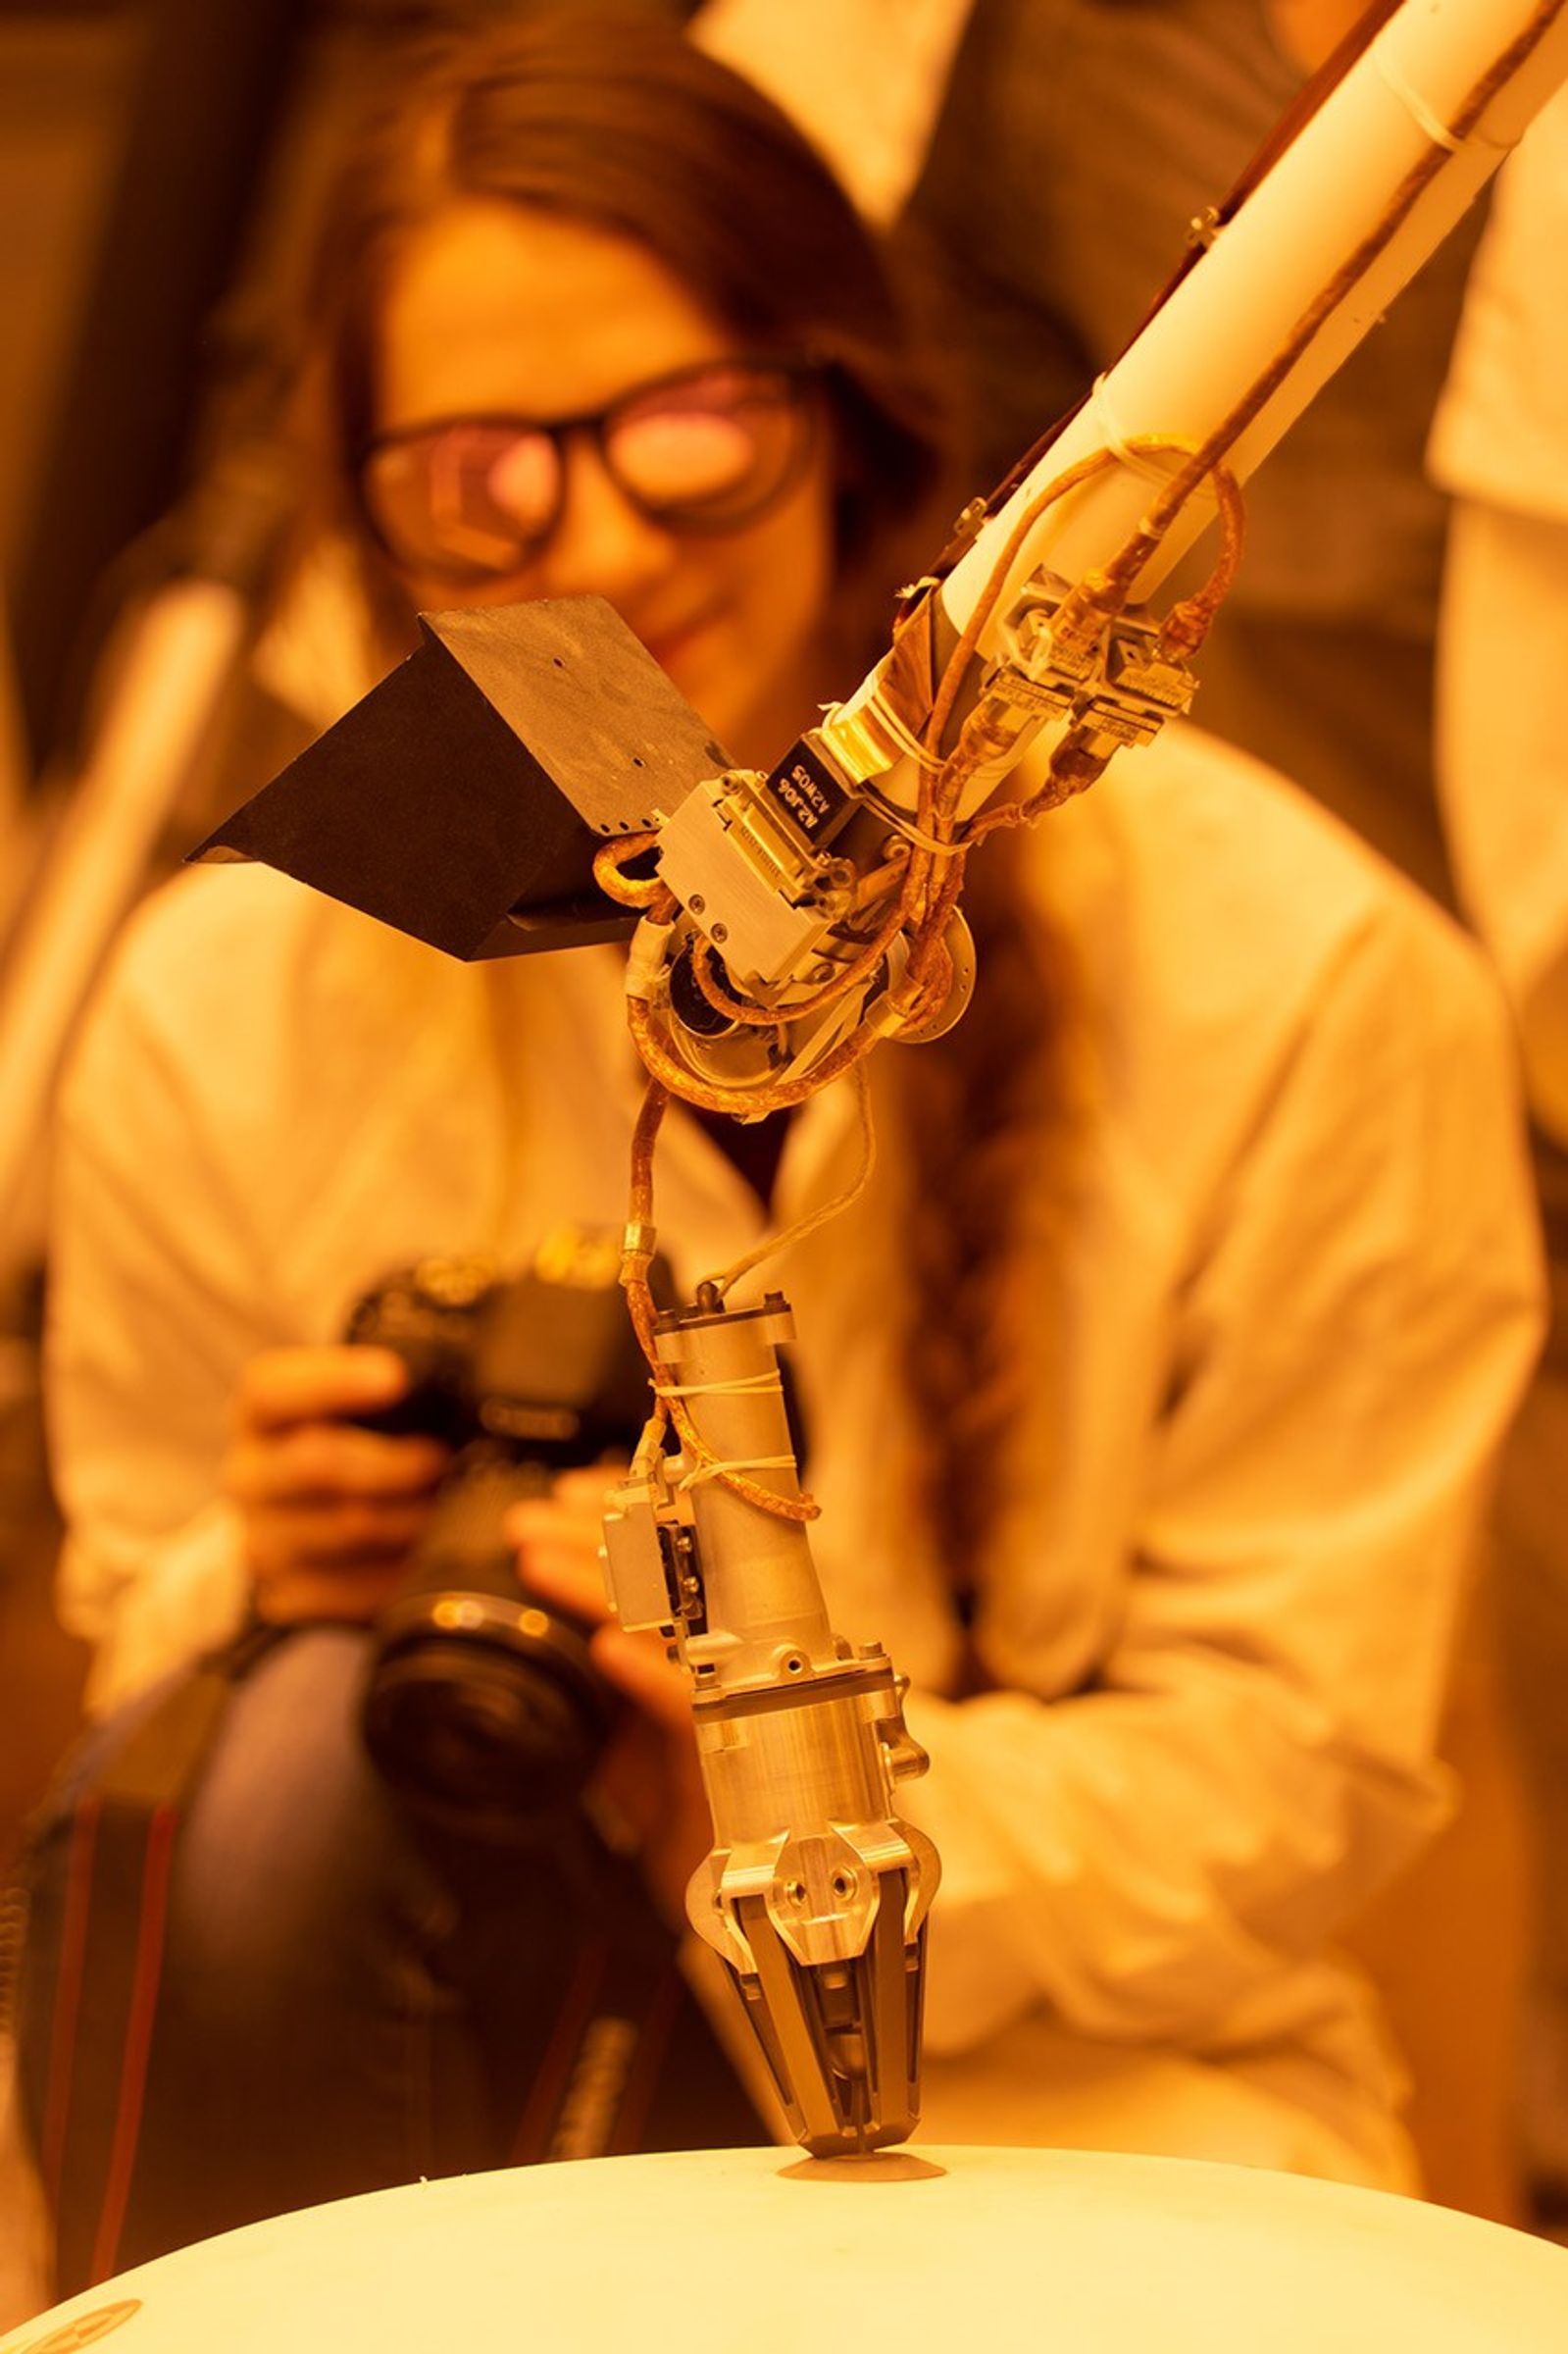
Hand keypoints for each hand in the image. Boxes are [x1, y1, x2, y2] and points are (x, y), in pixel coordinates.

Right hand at [222, 1345, 450, 1624]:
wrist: (338, 1518)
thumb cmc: (368, 1440)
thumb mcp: (373, 1399)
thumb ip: (406, 1375)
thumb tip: (469, 1361)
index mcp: (261, 1412)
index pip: (272, 1389)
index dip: (332, 1381)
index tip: (395, 1376)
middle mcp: (249, 1475)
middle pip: (316, 1462)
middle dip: (397, 1461)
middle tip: (443, 1458)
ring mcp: (260, 1539)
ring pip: (347, 1528)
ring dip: (412, 1518)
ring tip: (451, 1507)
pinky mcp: (282, 1596)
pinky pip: (348, 1590)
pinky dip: (398, 1573)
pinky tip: (425, 1556)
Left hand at [508, 1465, 712, 1927]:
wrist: (731, 1897)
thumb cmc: (684, 1807)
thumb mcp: (620, 1734)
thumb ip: (591, 1688)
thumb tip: (529, 1635)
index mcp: (713, 1637)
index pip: (675, 1554)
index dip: (624, 1514)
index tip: (565, 1495)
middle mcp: (738, 1652)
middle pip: (672, 1570)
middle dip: (594, 1534)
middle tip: (527, 1524)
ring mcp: (743, 1696)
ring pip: (676, 1619)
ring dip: (604, 1584)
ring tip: (540, 1563)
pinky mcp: (737, 1754)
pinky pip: (692, 1704)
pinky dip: (648, 1673)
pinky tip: (608, 1649)